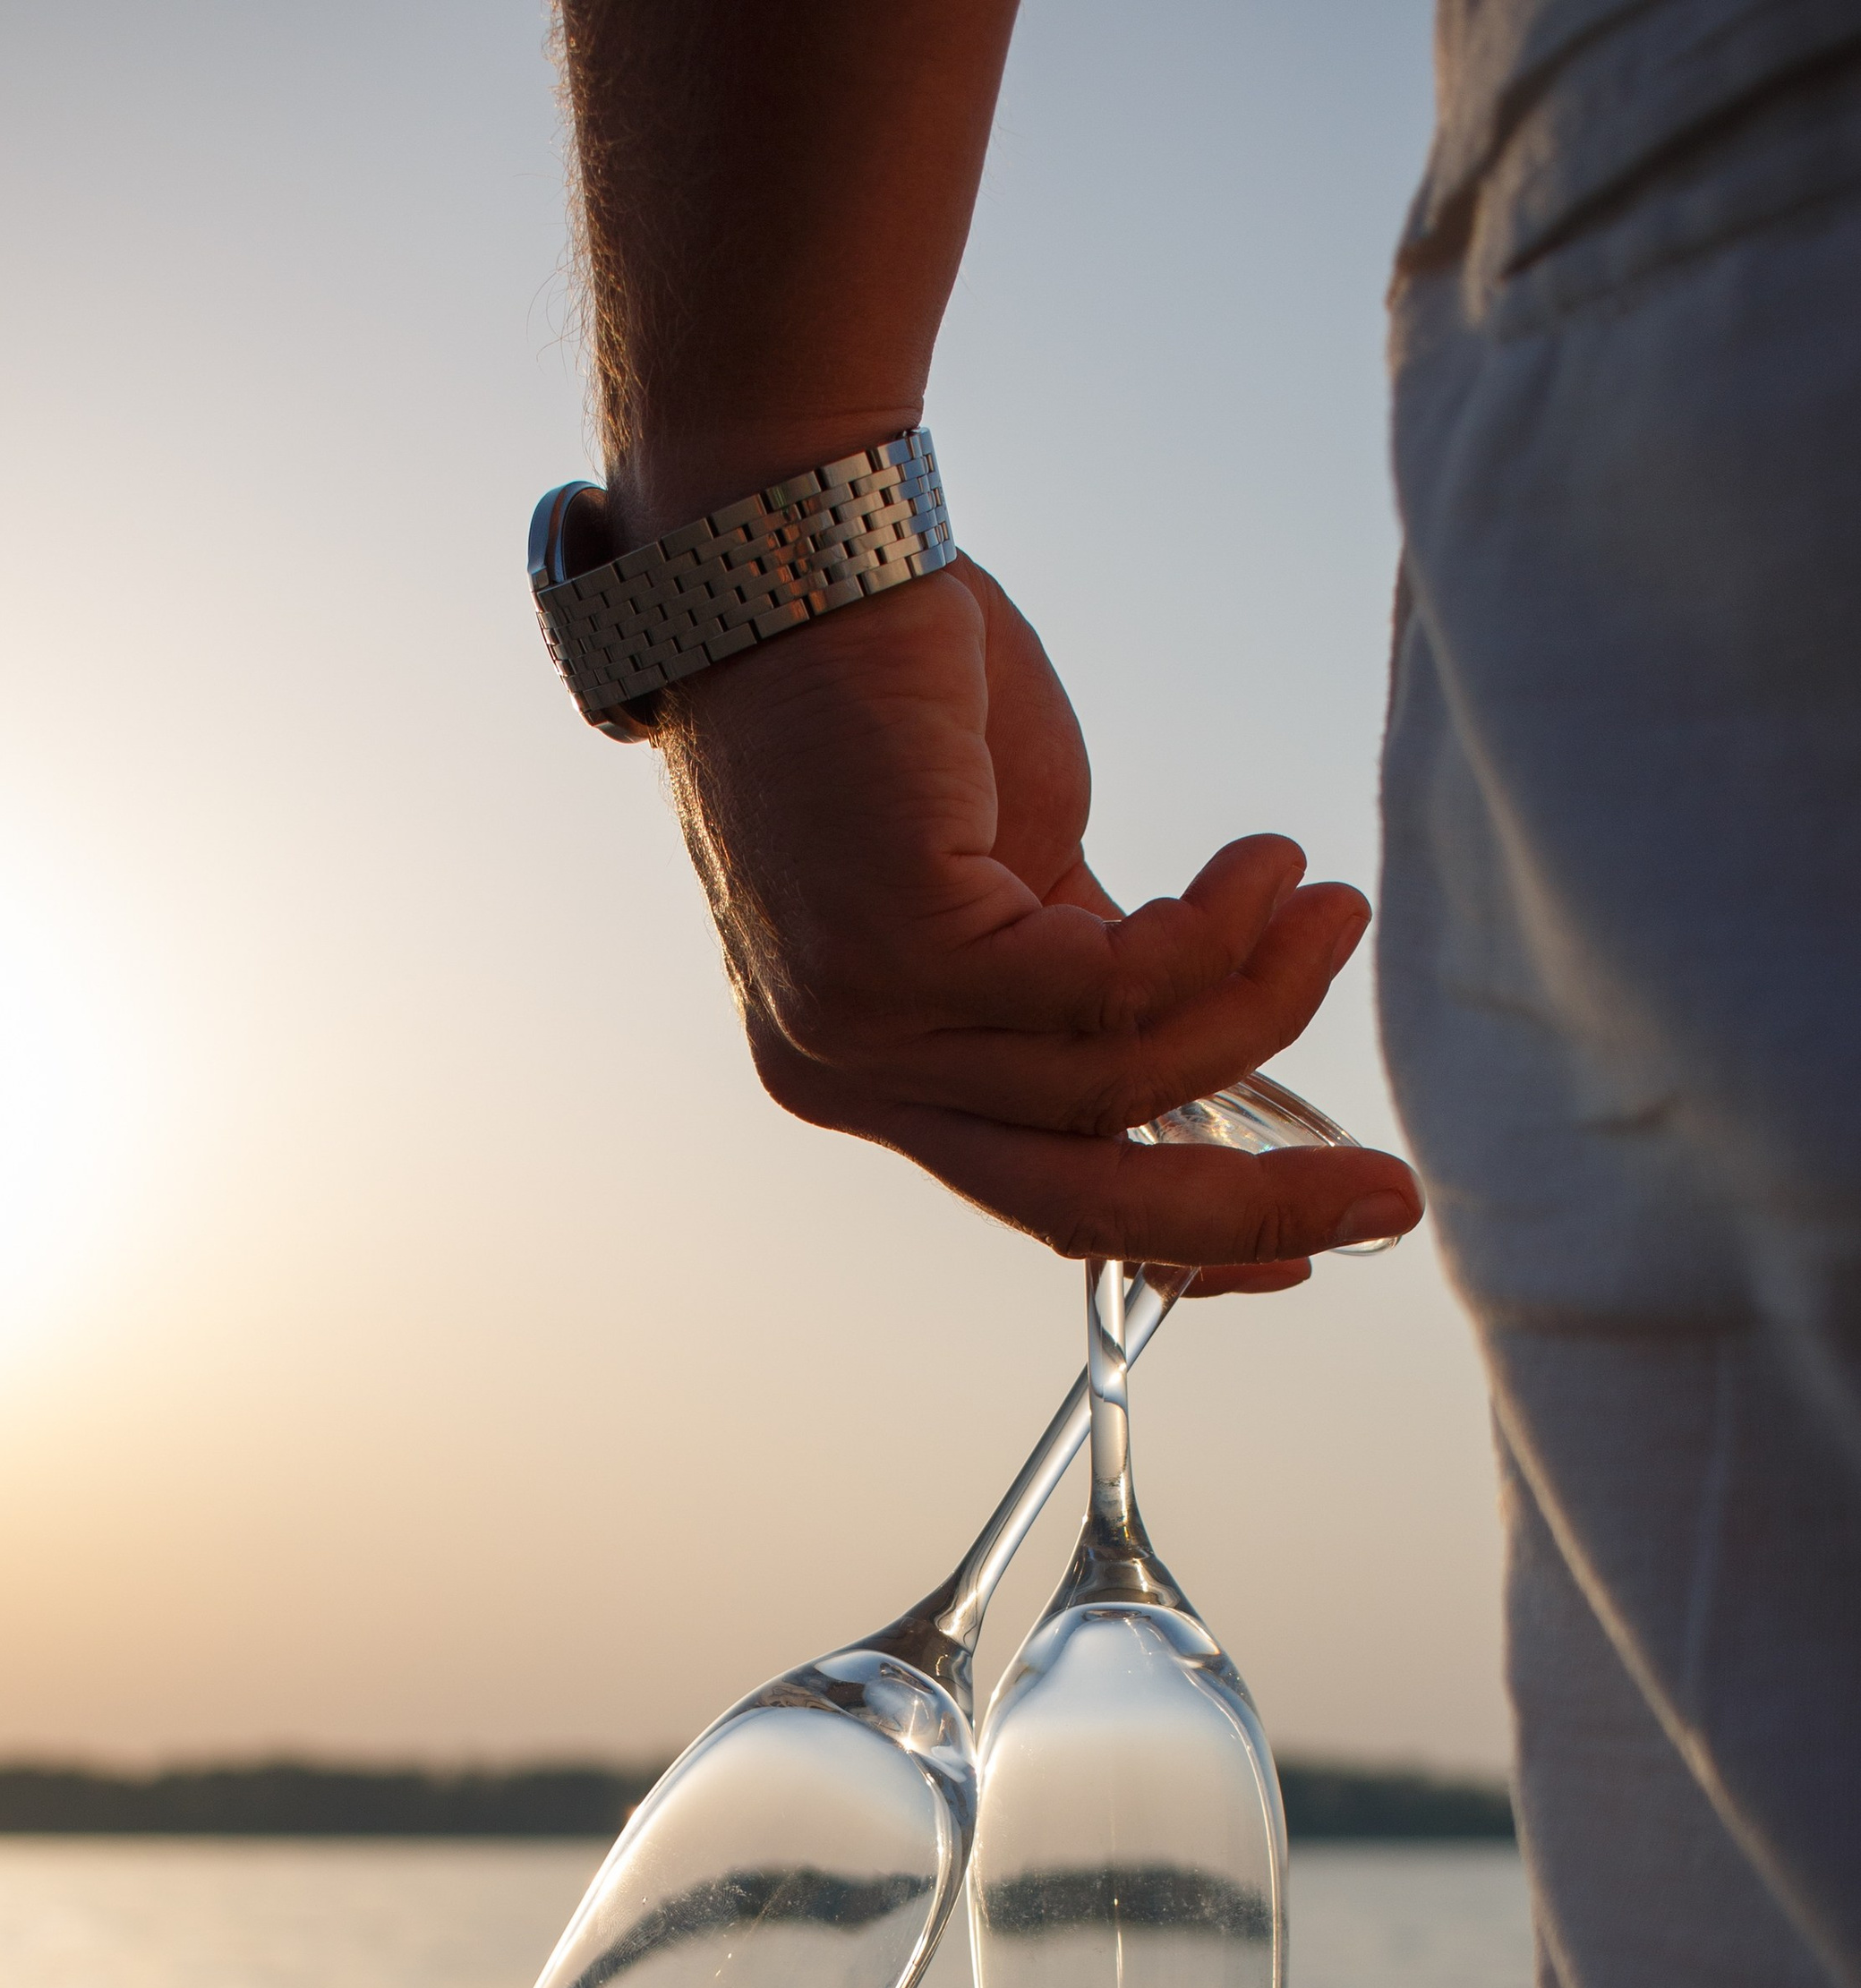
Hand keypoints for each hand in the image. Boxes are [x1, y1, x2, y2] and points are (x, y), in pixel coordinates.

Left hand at [656, 555, 1422, 1288]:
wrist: (786, 551)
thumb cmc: (902, 699)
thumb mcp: (1012, 878)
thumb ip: (1088, 977)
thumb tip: (1217, 1038)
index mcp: (872, 1078)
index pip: (1039, 1204)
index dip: (1182, 1245)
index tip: (1306, 1246)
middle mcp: (847, 1077)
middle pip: (1076, 1200)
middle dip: (1249, 1209)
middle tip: (1391, 1193)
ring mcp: (860, 1022)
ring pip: (1114, 1084)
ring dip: (1257, 1002)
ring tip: (1325, 908)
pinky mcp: (894, 944)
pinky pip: (1108, 986)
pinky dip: (1214, 934)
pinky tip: (1265, 865)